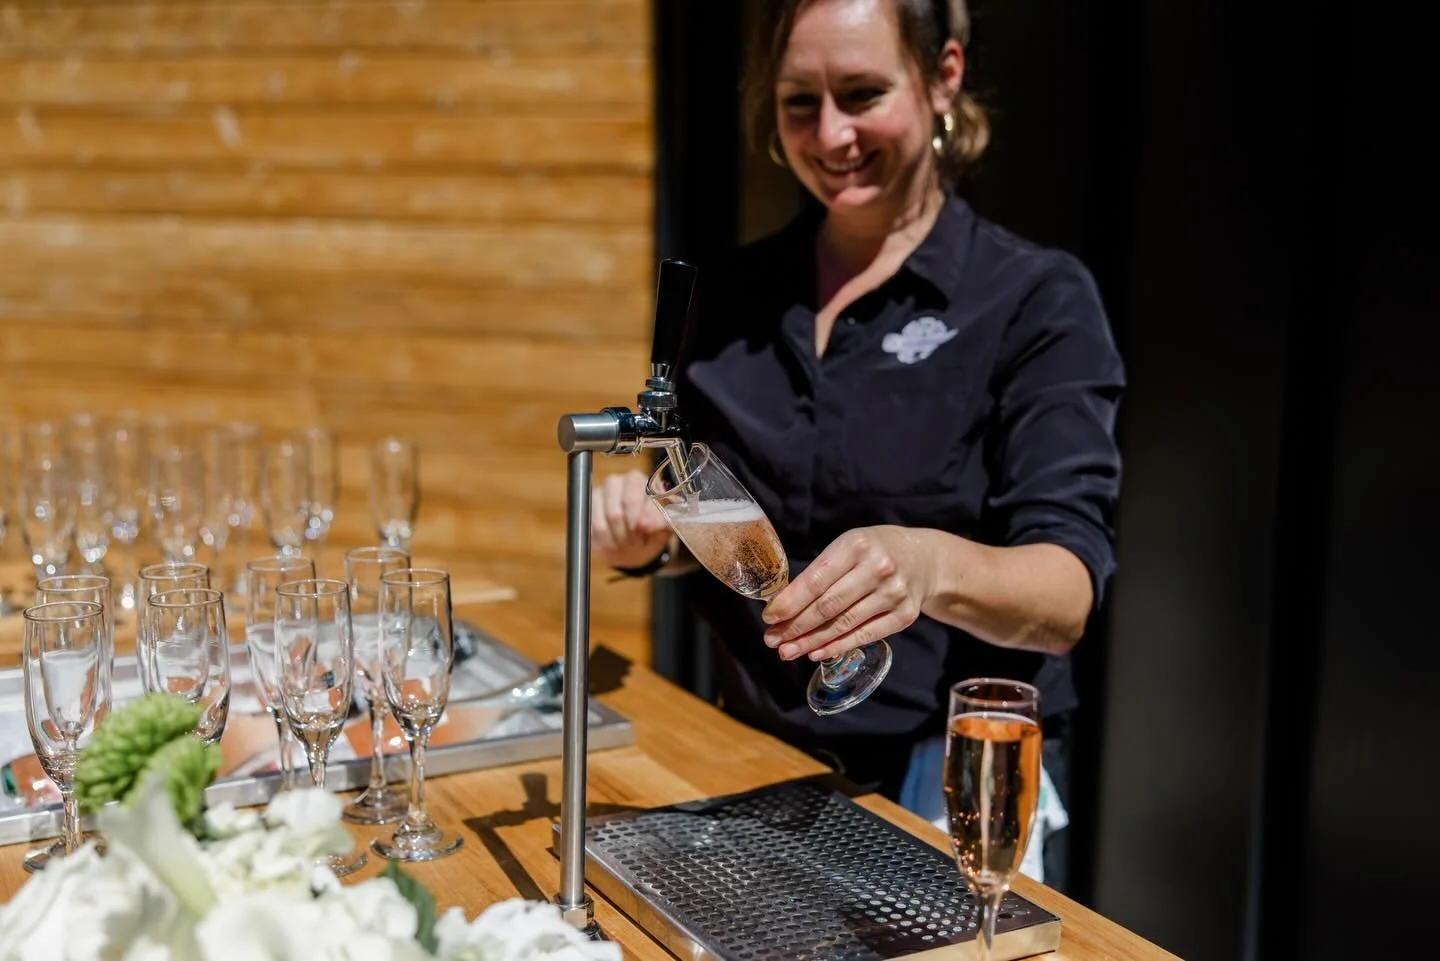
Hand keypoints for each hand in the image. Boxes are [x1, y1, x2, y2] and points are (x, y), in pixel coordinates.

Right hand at [591, 470, 672, 569]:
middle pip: (614, 514)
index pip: (630, 500)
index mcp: (636, 479)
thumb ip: (660, 522)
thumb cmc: (652, 530)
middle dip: (627, 534)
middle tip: (637, 542)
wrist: (635, 544)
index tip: (645, 531)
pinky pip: (592, 533)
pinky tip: (615, 543)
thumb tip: (646, 523)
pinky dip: (606, 544)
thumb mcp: (664, 526)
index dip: (636, 521)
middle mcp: (614, 482)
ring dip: (617, 541)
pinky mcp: (586, 512)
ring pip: (601, 525)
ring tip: (628, 543)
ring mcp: (596, 496)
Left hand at [760, 526, 934, 661]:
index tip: (769, 617)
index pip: (816, 580)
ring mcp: (894, 593)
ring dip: (811, 641)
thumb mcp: (847, 547)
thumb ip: (819, 572)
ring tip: (788, 651)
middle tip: (772, 641)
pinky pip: (865, 636)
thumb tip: (782, 606)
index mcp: (856, 545)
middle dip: (795, 626)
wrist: (922, 558)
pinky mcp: (905, 615)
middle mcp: (878, 568)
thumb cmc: (872, 551)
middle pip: (828, 606)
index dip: (790, 602)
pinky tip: (816, 653)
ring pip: (844, 624)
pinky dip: (838, 647)